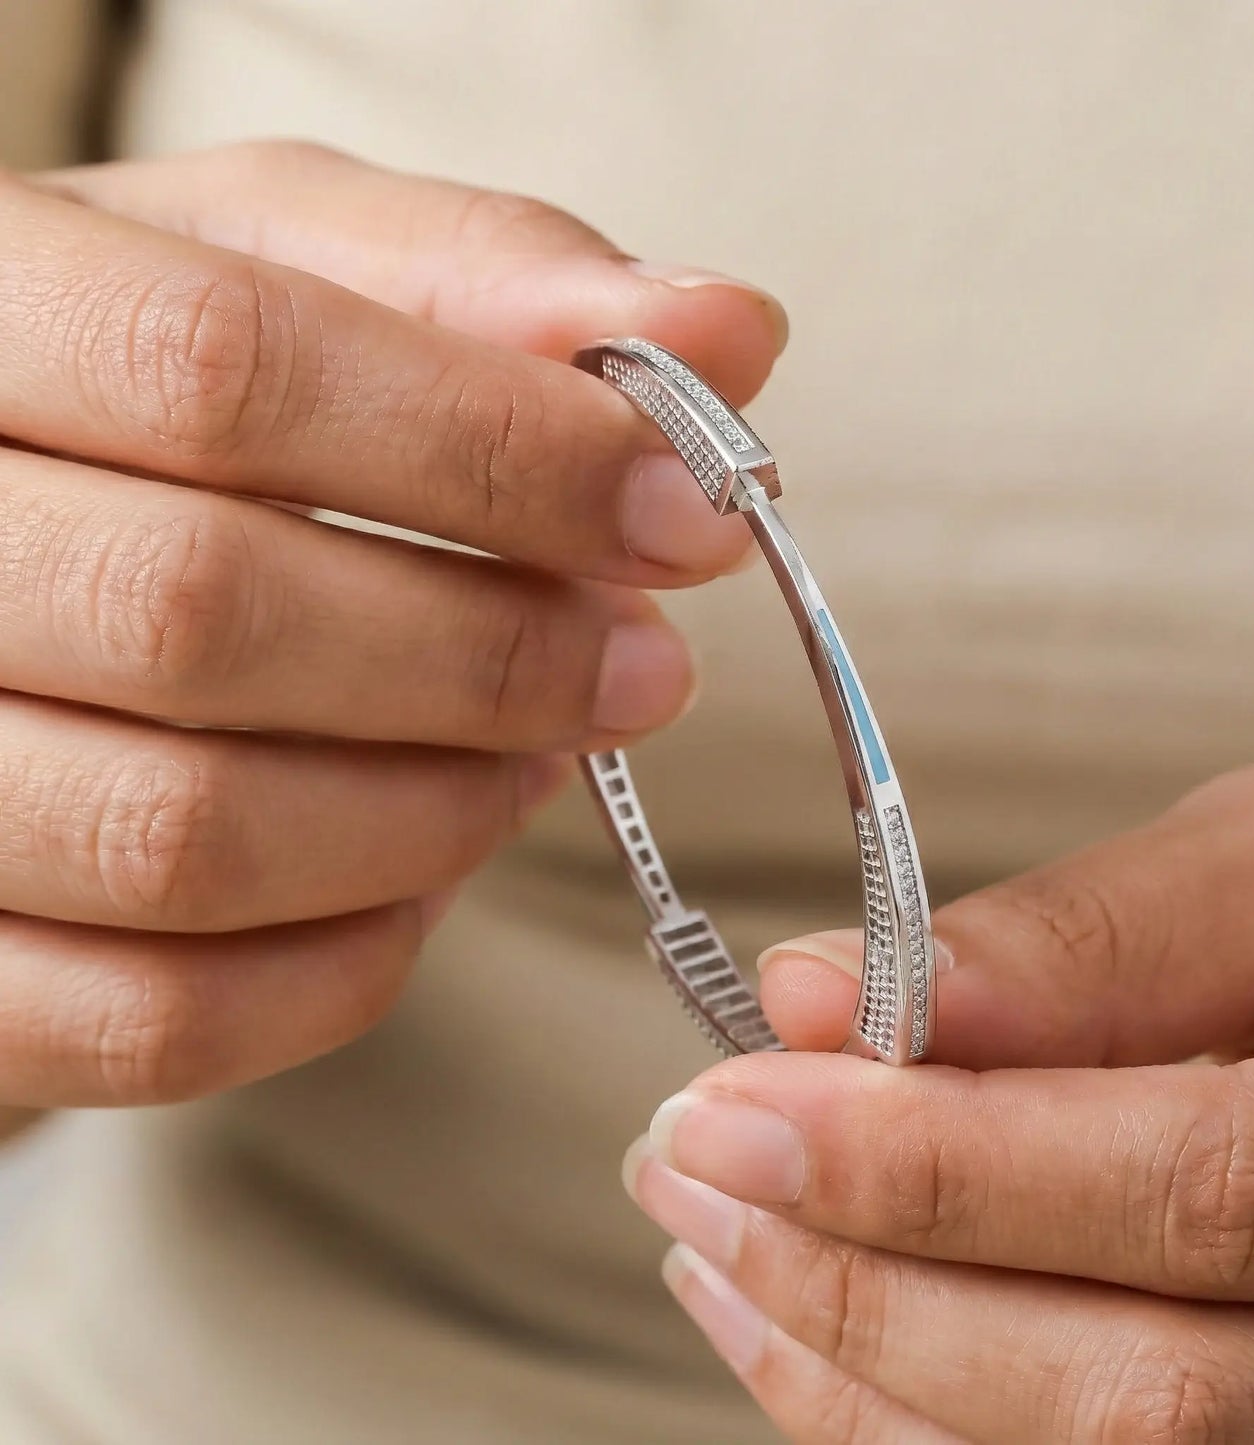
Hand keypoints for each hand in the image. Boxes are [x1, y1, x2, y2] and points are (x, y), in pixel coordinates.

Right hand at [0, 141, 784, 1106]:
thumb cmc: (141, 384)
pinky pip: (154, 1019)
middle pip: (202, 613)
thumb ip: (486, 280)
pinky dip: (346, 963)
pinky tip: (429, 869)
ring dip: (436, 812)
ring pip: (183, 839)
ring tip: (540, 756)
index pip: (222, 369)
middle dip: (490, 655)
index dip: (497, 452)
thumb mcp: (279, 266)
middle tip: (643, 668)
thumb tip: (734, 333)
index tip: (684, 511)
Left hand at [626, 747, 1253, 1441]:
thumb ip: (1095, 937)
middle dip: (868, 1283)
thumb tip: (835, 996)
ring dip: (866, 1375)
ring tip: (714, 1245)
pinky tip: (817, 1331)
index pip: (1204, 1196)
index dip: (943, 1169)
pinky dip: (925, 1425)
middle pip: (1148, 1390)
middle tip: (686, 1165)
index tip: (739, 1104)